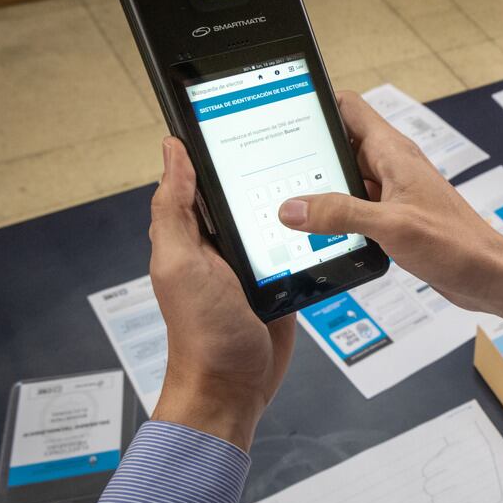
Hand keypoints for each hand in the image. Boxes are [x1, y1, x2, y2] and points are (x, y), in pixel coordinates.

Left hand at [149, 137, 294, 449]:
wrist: (232, 387)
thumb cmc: (200, 332)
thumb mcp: (180, 263)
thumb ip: (175, 209)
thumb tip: (173, 151)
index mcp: (193, 232)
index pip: (201, 176)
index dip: (216, 147)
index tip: (241, 115)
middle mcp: (221, 243)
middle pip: (245, 192)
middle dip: (266, 170)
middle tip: (296, 138)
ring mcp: (253, 262)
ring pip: (275, 217)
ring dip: (293, 202)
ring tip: (320, 171)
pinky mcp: (281, 280)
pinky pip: (297, 247)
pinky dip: (311, 236)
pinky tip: (328, 220)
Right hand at [277, 91, 502, 330]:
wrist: (488, 275)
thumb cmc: (455, 244)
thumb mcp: (391, 226)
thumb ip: (340, 214)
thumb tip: (292, 207)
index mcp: (393, 154)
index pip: (349, 108)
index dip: (316, 104)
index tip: (283, 113)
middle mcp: (392, 167)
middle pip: (340, 146)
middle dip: (309, 155)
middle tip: (272, 169)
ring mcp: (394, 193)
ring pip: (347, 180)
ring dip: (321, 191)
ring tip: (286, 203)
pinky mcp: (395, 218)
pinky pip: (357, 208)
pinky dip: (337, 217)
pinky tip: (317, 234)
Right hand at [422, 422, 502, 502]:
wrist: (479, 442)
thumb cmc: (483, 474)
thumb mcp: (491, 496)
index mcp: (487, 498)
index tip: (458, 496)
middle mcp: (475, 484)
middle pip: (440, 502)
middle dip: (441, 494)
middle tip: (447, 484)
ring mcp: (463, 468)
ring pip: (431, 488)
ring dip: (433, 483)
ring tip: (445, 475)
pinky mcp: (451, 453)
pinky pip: (428, 471)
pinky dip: (430, 469)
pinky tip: (441, 464)